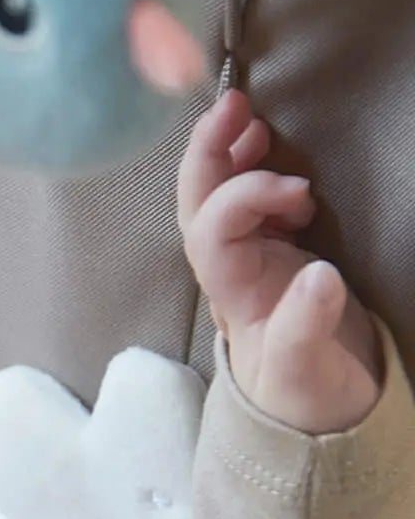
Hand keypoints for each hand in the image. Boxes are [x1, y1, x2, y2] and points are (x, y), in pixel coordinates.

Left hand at [178, 90, 382, 435]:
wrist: (318, 413)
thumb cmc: (308, 395)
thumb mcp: (307, 371)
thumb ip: (307, 328)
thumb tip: (319, 278)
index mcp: (234, 296)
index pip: (213, 235)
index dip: (244, 199)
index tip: (297, 189)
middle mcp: (231, 272)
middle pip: (199, 206)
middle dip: (208, 156)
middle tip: (234, 106)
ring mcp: (250, 261)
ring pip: (217, 200)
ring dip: (226, 156)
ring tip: (249, 119)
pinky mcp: (275, 255)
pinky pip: (248, 204)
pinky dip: (254, 170)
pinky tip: (269, 147)